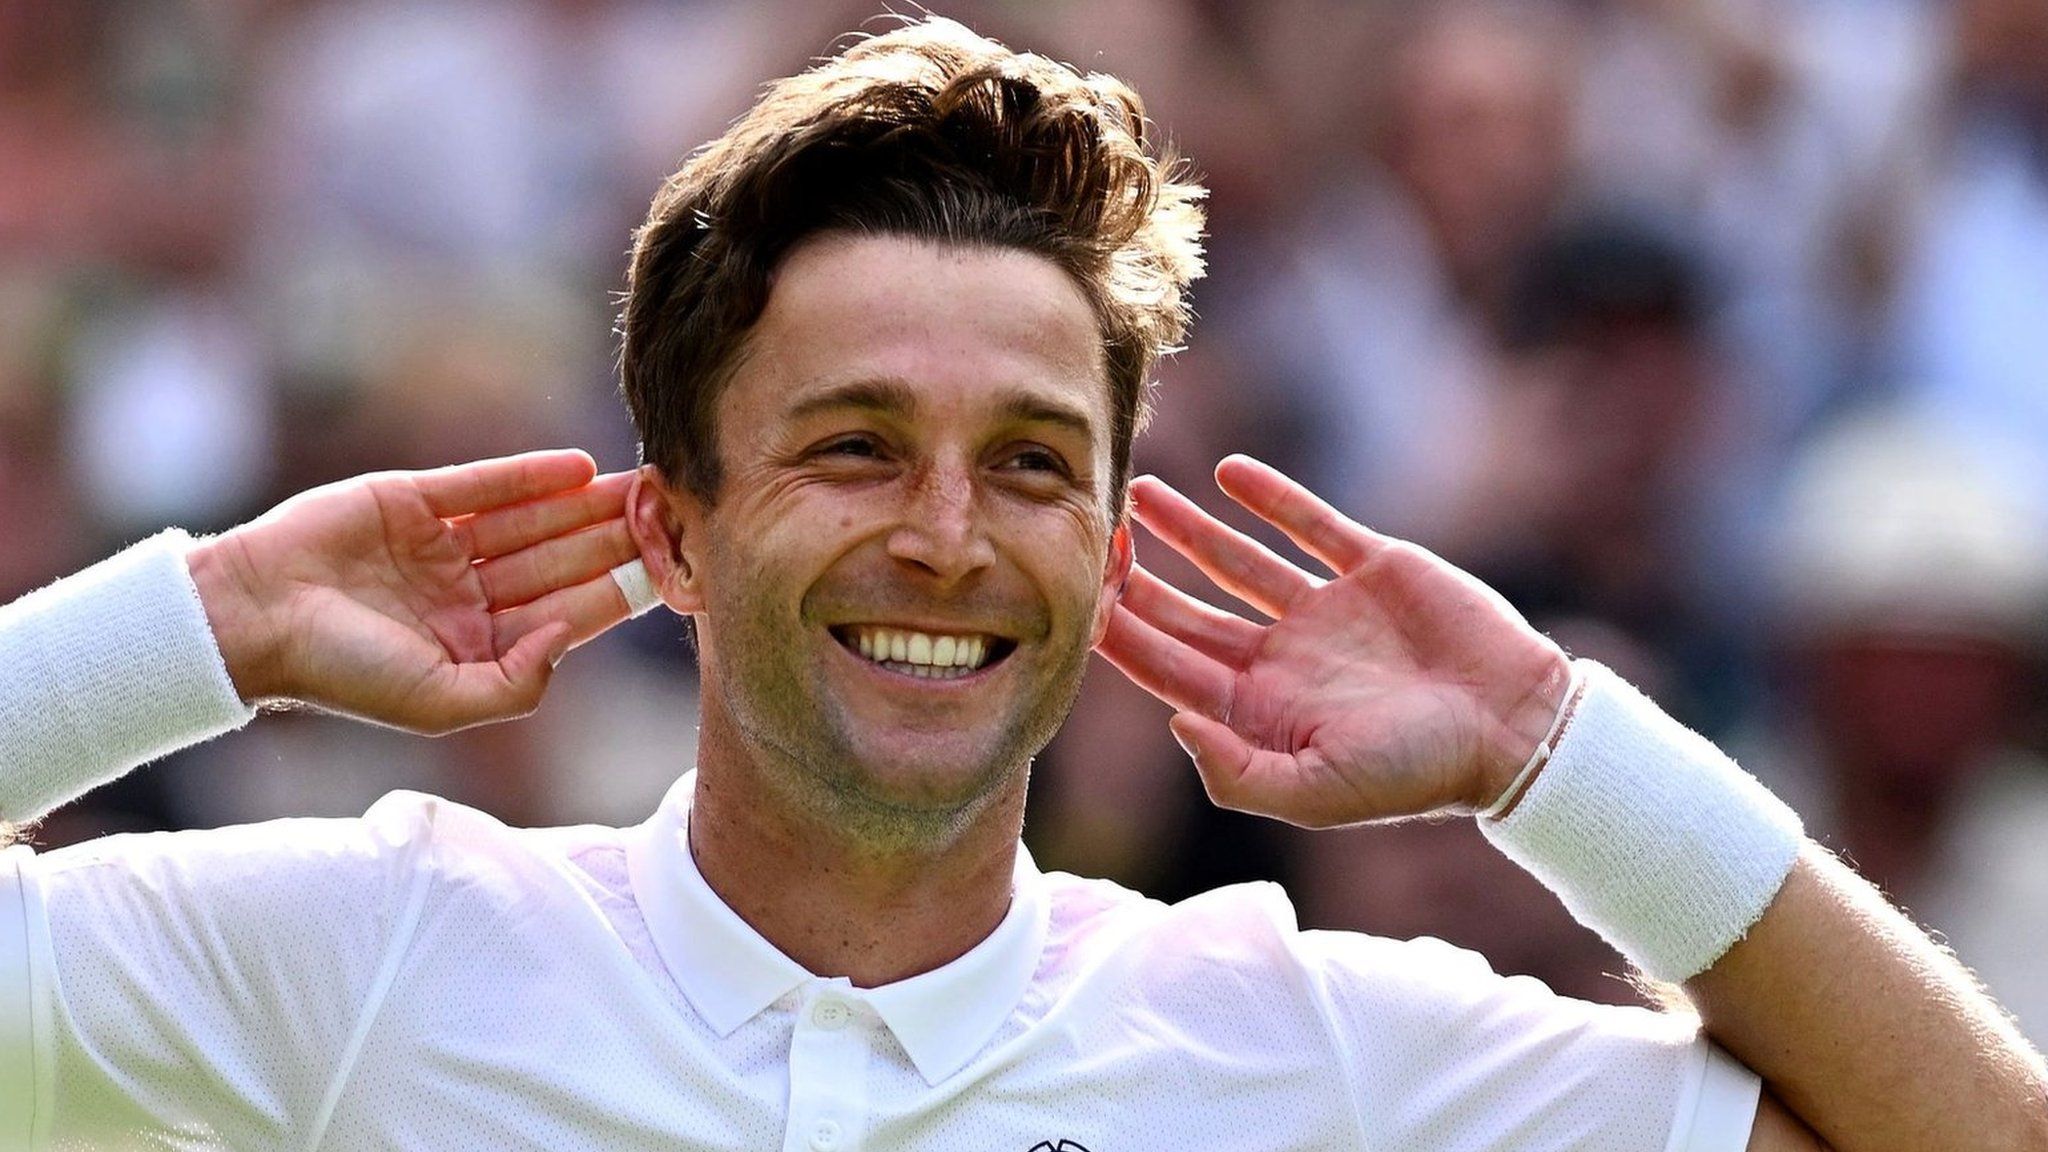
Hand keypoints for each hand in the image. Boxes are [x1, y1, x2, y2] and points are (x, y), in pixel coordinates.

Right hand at [187, 449, 641, 734]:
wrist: (253, 618)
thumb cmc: (344, 672)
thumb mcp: (441, 703)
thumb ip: (516, 684)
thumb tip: (569, 640)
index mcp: (478, 645)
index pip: (564, 614)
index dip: (617, 592)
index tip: (670, 570)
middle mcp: (467, 595)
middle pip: (559, 562)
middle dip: (614, 540)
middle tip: (671, 513)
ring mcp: (442, 546)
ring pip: (532, 522)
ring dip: (585, 505)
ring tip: (640, 485)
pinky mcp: (413, 500)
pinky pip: (484, 484)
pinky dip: (530, 474)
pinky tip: (580, 467)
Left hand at [1095, 455, 1571, 826]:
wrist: (1517, 727)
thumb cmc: (1419, 774)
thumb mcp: (1321, 794)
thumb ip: (1237, 773)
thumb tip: (1173, 723)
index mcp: (1260, 712)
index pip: (1167, 667)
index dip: (1120, 633)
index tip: (1076, 594)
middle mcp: (1281, 659)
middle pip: (1186, 612)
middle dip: (1136, 578)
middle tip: (1090, 534)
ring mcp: (1324, 612)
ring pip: (1236, 560)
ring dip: (1187, 528)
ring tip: (1139, 491)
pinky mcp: (1371, 568)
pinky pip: (1309, 524)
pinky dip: (1271, 497)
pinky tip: (1229, 471)